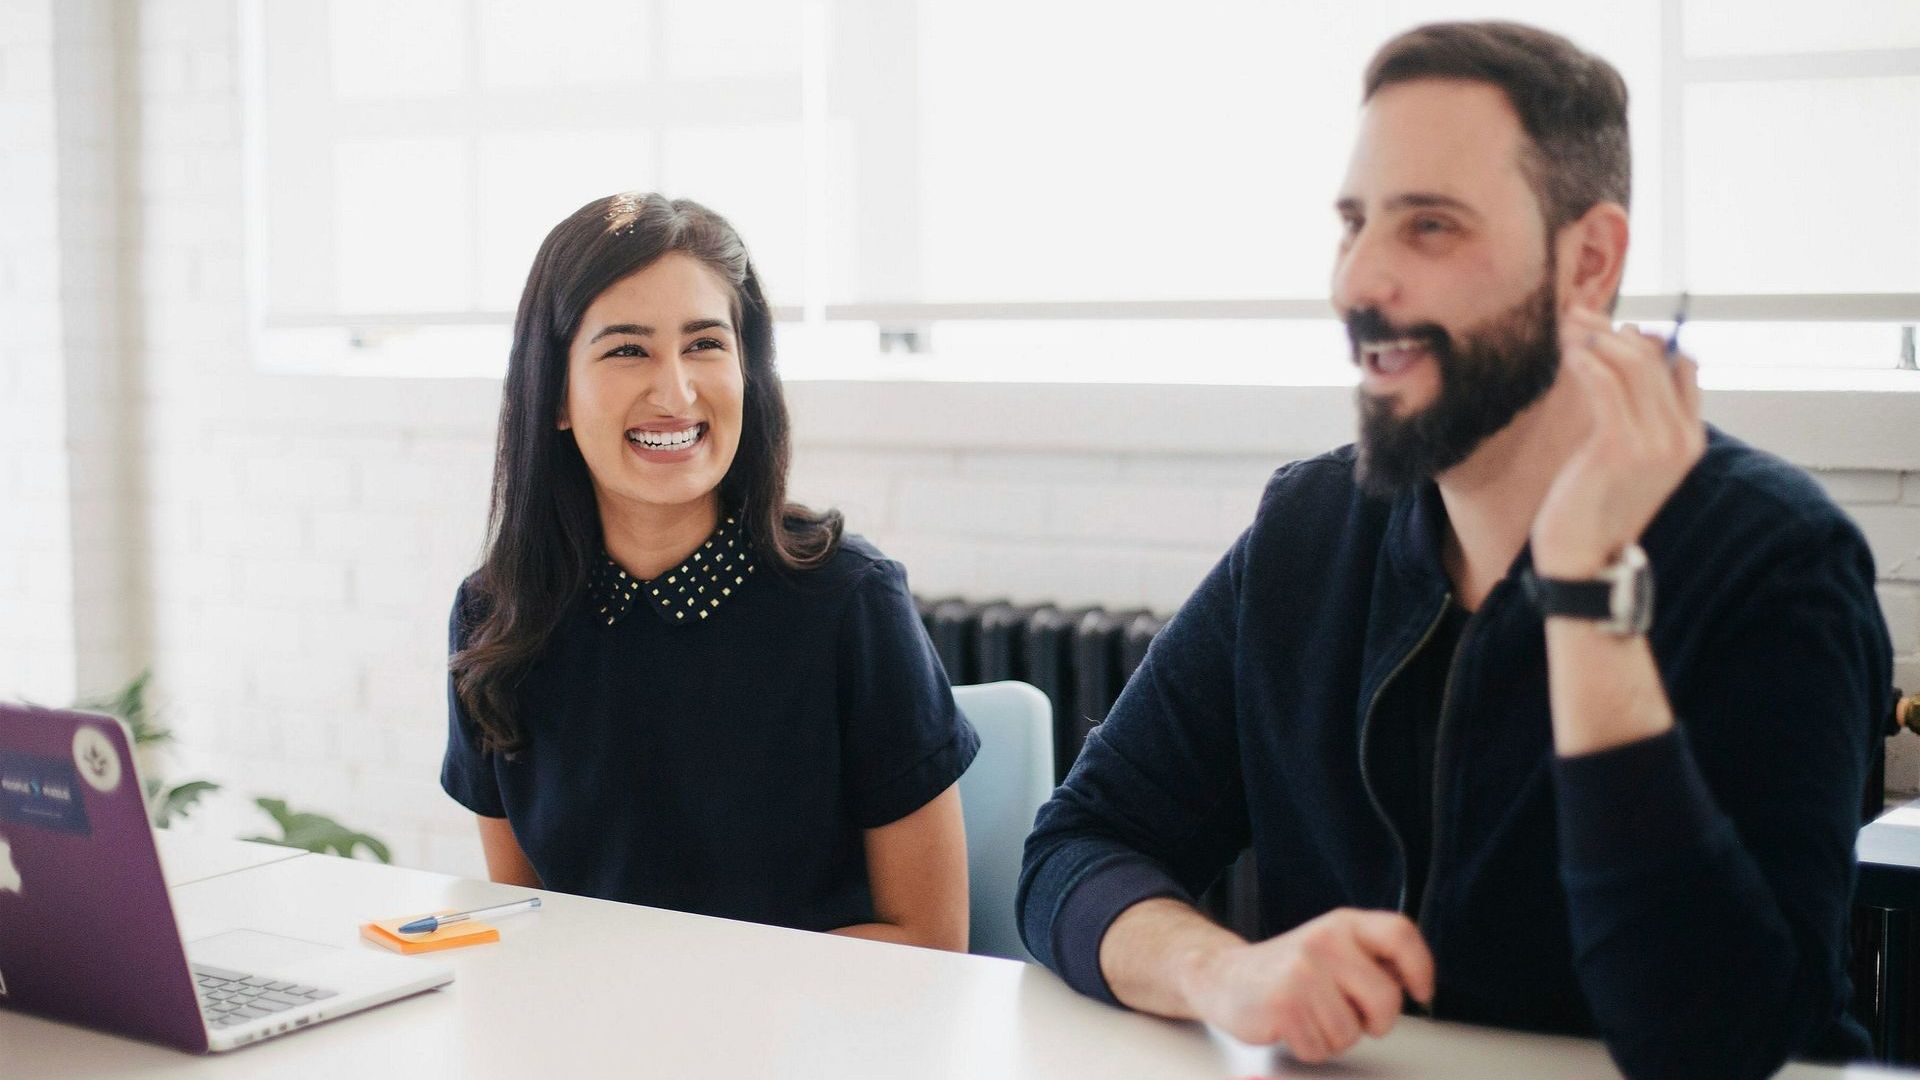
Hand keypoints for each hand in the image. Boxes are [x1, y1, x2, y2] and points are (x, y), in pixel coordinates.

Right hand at [1180, 908, 1433, 1062]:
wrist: (1223, 976)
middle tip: (1349, 1015)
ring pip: (1352, 1032)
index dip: (1420, 967)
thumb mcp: (1332, 949)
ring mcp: (1303, 972)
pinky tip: (1291, 1026)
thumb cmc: (1288, 971)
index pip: (1400, 934)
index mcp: (1343, 925)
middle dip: (1374, 1022)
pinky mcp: (1284, 1005)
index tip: (1419, 992)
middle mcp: (1325, 942)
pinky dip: (1309, 1048)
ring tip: (1310, 1016)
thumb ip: (1371, 959)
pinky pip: (1321, 1049)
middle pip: (1387, 1000)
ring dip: (1334, 1037)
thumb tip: (1411, 982)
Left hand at [1531, 306, 1704, 577]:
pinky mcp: (1619, 445)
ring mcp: (1654, 442)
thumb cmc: (1593, 508)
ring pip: (1631, 363)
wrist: (1582, 560)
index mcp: (1689, 440)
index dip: (1647, 339)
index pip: (1681, 367)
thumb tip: (1623, 363)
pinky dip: (1585, 358)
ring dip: (1594, 336)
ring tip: (1564, 325)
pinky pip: (1606, 383)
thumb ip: (1632, 417)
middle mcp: (1679, 438)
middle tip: (1575, 314)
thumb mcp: (1623, 459)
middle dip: (1611, 329)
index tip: (1609, 328)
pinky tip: (1566, 351)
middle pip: (1654, 359)